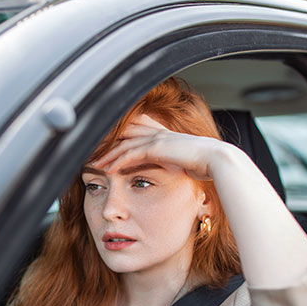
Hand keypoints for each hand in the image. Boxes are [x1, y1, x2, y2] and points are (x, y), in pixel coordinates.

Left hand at [91, 114, 241, 179]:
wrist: (218, 161)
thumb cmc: (206, 165)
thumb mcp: (185, 163)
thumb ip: (173, 164)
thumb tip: (171, 172)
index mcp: (163, 136)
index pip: (133, 134)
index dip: (116, 142)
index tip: (102, 151)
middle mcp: (158, 133)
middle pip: (123, 136)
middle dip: (105, 145)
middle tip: (88, 154)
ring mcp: (157, 138)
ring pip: (124, 144)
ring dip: (107, 155)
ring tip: (92, 164)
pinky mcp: (157, 147)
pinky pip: (131, 153)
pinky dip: (117, 161)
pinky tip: (106, 168)